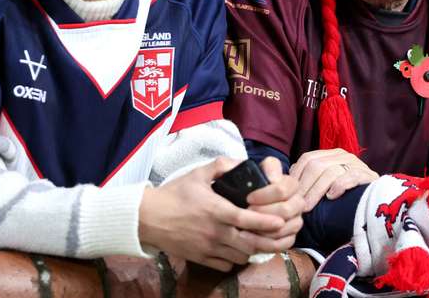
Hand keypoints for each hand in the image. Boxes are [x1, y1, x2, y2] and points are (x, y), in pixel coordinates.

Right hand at [139, 157, 286, 270]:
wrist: (148, 217)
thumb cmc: (174, 194)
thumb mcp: (197, 173)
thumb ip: (221, 165)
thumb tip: (241, 162)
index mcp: (216, 210)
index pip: (246, 219)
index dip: (265, 222)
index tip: (280, 221)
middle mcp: (214, 232)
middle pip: (248, 243)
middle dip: (266, 241)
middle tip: (277, 234)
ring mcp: (208, 248)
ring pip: (240, 256)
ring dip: (252, 250)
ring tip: (258, 240)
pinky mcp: (201, 258)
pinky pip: (225, 265)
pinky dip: (236, 260)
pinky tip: (238, 250)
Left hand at [246, 157, 304, 247]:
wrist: (248, 204)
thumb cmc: (252, 187)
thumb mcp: (258, 171)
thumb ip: (268, 167)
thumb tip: (273, 178)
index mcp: (292, 185)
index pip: (283, 189)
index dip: (265, 194)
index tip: (248, 198)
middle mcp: (298, 203)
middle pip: (286, 210)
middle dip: (263, 213)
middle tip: (245, 214)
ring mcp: (296, 221)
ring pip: (285, 228)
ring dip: (263, 230)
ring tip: (243, 229)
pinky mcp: (290, 237)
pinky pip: (284, 244)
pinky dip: (267, 244)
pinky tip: (250, 241)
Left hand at [289, 148, 378, 211]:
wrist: (374, 203)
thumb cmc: (344, 197)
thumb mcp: (324, 184)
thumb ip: (308, 178)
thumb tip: (285, 177)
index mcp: (330, 154)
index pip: (307, 158)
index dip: (296, 177)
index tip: (288, 195)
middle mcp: (342, 155)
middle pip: (316, 165)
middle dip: (304, 187)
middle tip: (297, 205)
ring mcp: (356, 164)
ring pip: (330, 171)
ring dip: (316, 191)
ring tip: (309, 206)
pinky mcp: (369, 175)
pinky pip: (351, 176)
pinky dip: (339, 186)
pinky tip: (331, 197)